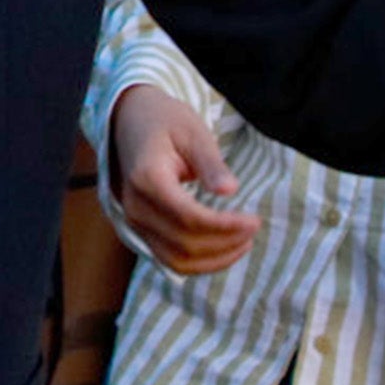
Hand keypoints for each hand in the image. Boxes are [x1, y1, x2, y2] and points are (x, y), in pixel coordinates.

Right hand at [108, 83, 260, 273]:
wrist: (130, 121)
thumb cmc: (165, 122)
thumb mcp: (193, 133)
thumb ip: (210, 163)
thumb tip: (230, 190)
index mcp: (147, 178)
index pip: (189, 218)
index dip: (225, 226)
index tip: (255, 220)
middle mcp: (135, 206)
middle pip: (185, 243)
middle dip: (226, 242)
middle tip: (254, 226)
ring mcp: (134, 220)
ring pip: (177, 260)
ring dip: (215, 259)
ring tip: (244, 242)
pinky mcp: (140, 229)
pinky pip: (170, 259)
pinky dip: (200, 263)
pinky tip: (224, 248)